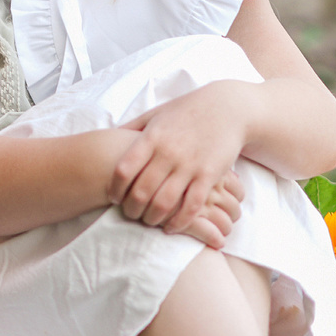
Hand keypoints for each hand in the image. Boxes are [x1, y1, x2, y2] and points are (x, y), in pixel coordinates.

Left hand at [109, 87, 250, 244]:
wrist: (227, 108)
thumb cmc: (187, 111)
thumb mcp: (156, 114)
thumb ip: (132, 127)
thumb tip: (109, 137)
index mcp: (151, 138)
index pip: (124, 170)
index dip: (115, 188)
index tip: (114, 198)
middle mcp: (168, 153)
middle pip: (141, 191)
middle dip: (132, 209)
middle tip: (131, 215)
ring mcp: (189, 165)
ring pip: (164, 203)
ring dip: (152, 218)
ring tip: (149, 221)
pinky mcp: (209, 176)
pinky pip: (192, 206)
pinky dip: (179, 221)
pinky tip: (171, 227)